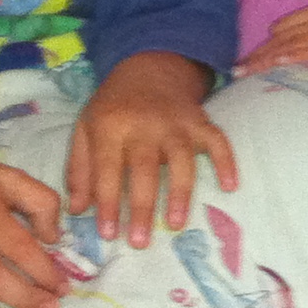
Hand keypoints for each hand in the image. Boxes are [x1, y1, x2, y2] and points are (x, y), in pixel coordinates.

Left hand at [67, 51, 238, 247]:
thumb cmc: (114, 106)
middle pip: (144, 168)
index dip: (107, 202)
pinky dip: (226, 161)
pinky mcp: (199, 121)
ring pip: (181, 158)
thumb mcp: (86, 128)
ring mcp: (175, 123)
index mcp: (111, 126)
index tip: (108, 234)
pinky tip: (230, 186)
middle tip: (140, 242)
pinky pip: (216, 140)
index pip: (107, 169)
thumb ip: (80, 168)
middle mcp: (144, 124)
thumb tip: (77, 209)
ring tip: (175, 224)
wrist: (149, 66)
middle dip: (142, 206)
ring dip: (180, 192)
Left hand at [240, 0, 307, 70]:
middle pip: (293, 35)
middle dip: (265, 52)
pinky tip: (286, 62)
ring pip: (305, 43)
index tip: (251, 56)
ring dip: (275, 57)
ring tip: (249, 70)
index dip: (273, 41)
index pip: (297, 24)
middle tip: (236, 69)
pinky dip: (306, 55)